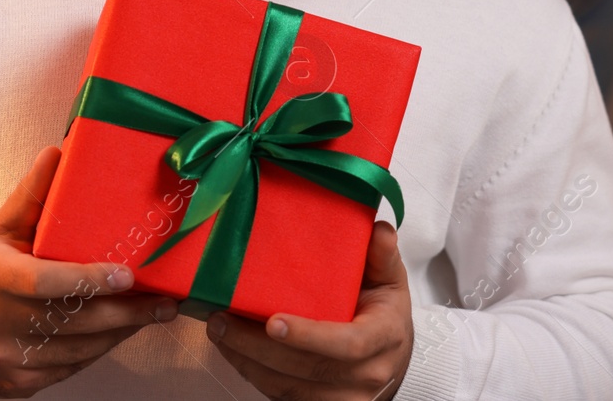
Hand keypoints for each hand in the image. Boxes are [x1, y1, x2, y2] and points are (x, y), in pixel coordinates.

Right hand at [0, 147, 177, 397]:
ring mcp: (3, 356)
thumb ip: (32, 195)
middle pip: (71, 321)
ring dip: (121, 332)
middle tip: (164, 300)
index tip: (127, 275)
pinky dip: (101, 351)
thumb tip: (59, 151)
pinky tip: (124, 332)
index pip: (43, 282)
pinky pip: (70, 368)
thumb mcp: (1, 230)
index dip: (87, 280)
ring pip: (77, 350)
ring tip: (156, 313)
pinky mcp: (17, 382)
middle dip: (124, 312)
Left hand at [206, 220, 413, 399]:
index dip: (309, 336)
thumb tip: (379, 229)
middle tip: (223, 320)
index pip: (348, 344)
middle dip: (258, 346)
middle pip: (307, 368)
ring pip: (287, 387)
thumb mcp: (390, 280)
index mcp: (384, 337)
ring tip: (219, 330)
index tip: (273, 321)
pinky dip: (252, 372)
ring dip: (247, 360)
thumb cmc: (385, 314)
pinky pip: (280, 395)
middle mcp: (366, 374)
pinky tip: (233, 350)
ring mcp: (343, 398)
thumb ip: (382, 255)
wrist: (393, 357)